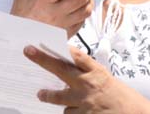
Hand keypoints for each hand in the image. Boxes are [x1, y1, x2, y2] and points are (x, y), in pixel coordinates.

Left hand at [23, 45, 149, 113]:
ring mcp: (84, 102)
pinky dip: (70, 111)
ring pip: (60, 98)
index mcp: (96, 72)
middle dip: (43, 60)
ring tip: (43, 94)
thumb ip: (87, 72)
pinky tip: (78, 110)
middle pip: (61, 70)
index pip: (76, 56)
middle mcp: (88, 85)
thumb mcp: (105, 78)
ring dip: (55, 97)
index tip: (44, 42)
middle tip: (29, 53)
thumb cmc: (120, 96)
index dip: (60, 48)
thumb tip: (67, 63)